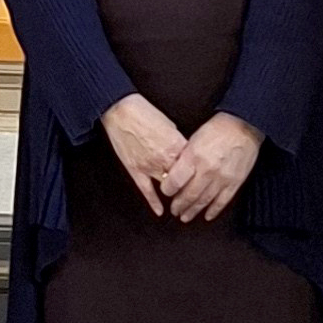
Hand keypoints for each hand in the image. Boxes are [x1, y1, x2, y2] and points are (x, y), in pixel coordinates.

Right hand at [98, 95, 187, 216]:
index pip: (193, 164)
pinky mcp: (135, 170)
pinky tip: (160, 211)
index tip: (202, 173)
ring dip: (175, 193)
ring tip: (182, 203)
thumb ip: (179, 140)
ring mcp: (149, 166)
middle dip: (190, 184)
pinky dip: (153, 202)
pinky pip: (146, 190)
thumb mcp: (170, 123)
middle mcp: (164, 158)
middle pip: (184, 177)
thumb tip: (185, 151)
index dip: (198, 169)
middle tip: (196, 190)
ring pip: (167, 186)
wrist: (120, 110)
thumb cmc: (144, 112)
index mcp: (176, 144)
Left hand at [159, 113, 262, 222]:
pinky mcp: (235, 182)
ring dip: (193, 211)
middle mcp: (207, 170)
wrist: (244, 126)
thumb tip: (173, 174)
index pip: (175, 181)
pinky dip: (214, 210)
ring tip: (185, 216)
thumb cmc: (217, 129)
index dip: (167, 190)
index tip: (166, 192)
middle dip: (178, 205)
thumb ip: (184, 158)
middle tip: (174, 210)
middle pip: (188, 195)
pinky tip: (207, 216)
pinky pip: (222, 201)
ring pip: (204, 201)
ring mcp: (222, 178)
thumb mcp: (193, 139)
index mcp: (194, 157)